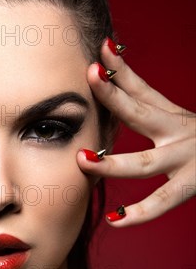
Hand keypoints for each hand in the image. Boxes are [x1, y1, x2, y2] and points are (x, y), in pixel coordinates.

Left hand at [77, 38, 194, 226]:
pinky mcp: (194, 183)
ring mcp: (187, 158)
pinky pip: (163, 201)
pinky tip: (115, 219)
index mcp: (173, 117)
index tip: (101, 49)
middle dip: (114, 96)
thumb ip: (148, 107)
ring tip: (83, 160)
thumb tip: (114, 78)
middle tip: (91, 76)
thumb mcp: (178, 121)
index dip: (121, 70)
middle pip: (141, 113)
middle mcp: (180, 133)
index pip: (142, 90)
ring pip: (145, 163)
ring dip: (112, 163)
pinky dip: (139, 213)